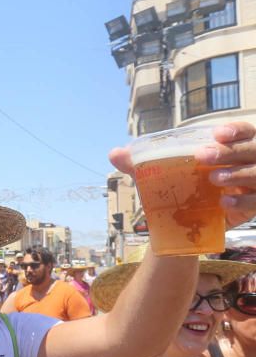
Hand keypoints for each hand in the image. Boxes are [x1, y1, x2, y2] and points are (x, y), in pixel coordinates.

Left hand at [109, 122, 255, 228]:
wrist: (180, 225)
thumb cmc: (175, 190)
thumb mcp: (156, 176)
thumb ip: (137, 164)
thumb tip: (114, 153)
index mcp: (229, 148)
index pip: (245, 131)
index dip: (236, 130)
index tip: (217, 134)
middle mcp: (246, 162)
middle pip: (252, 149)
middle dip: (231, 151)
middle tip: (204, 157)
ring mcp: (252, 184)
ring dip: (239, 173)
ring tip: (213, 179)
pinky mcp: (252, 206)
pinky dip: (242, 200)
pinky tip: (222, 202)